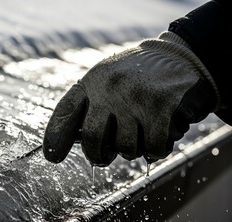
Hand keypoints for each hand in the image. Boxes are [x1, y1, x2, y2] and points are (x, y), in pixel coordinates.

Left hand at [43, 31, 219, 165]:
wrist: (179, 55)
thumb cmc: (137, 76)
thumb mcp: (107, 79)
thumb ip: (91, 105)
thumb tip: (75, 142)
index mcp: (92, 81)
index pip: (66, 112)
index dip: (56, 137)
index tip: (52, 156)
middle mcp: (109, 88)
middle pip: (93, 139)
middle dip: (98, 155)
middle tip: (103, 157)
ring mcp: (134, 98)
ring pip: (125, 147)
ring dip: (132, 149)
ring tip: (138, 134)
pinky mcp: (160, 107)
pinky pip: (152, 148)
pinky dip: (155, 150)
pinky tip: (157, 138)